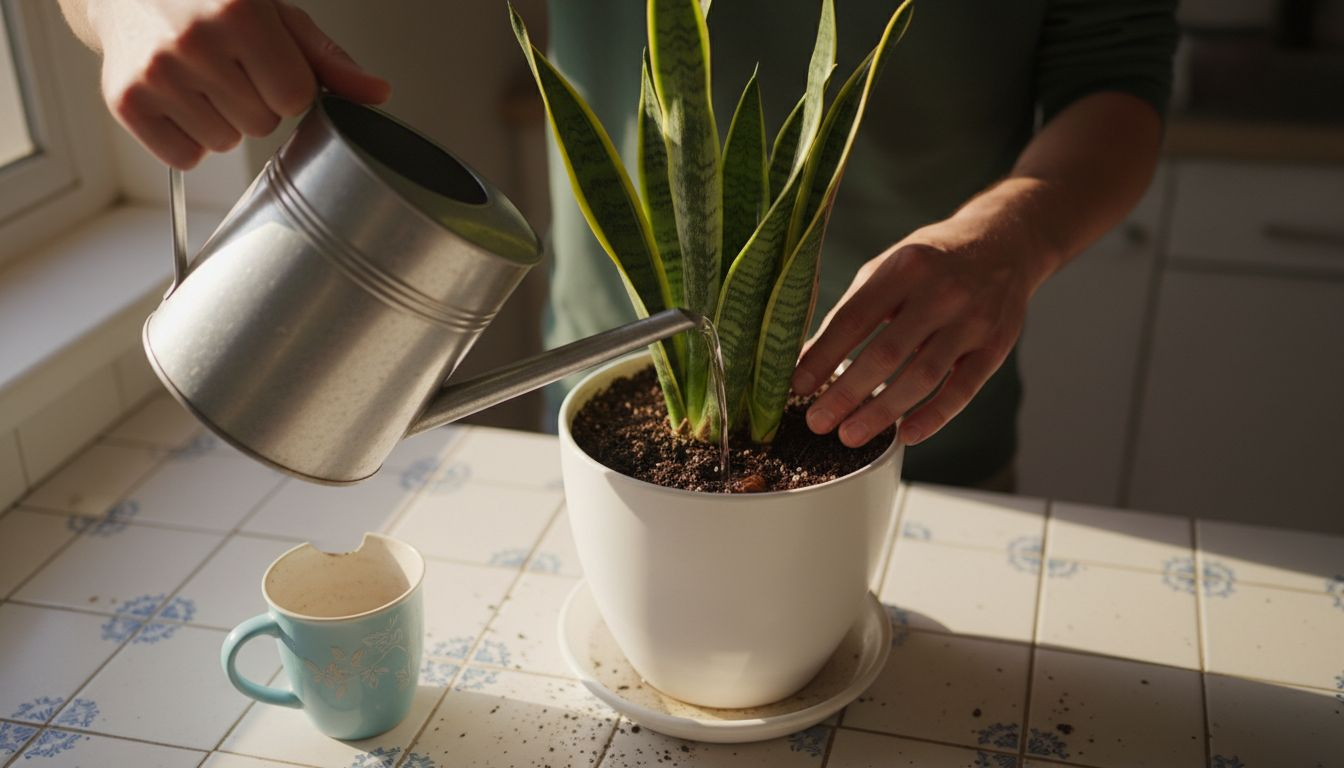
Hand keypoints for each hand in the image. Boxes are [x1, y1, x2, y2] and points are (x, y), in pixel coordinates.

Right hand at [85, 0, 389, 168]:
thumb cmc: (208, 0)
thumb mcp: (275, 15)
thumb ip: (327, 60)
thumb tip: (377, 94)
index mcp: (239, 12)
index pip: (296, 97)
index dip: (288, 87)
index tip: (267, 65)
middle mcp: (193, 41)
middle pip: (261, 124)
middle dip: (254, 102)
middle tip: (228, 67)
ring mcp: (155, 74)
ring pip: (224, 144)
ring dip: (221, 120)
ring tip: (201, 78)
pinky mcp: (126, 101)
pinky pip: (185, 157)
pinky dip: (188, 137)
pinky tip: (179, 98)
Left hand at [789, 218, 1037, 448]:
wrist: (1004, 243)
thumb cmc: (932, 262)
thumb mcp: (888, 269)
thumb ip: (853, 310)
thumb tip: (808, 358)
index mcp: (905, 268)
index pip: (855, 319)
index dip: (823, 356)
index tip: (796, 387)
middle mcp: (941, 293)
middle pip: (886, 353)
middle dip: (846, 393)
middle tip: (817, 422)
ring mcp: (973, 321)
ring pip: (923, 376)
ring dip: (883, 412)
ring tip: (850, 436)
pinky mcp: (995, 347)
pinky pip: (963, 390)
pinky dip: (934, 416)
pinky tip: (906, 436)